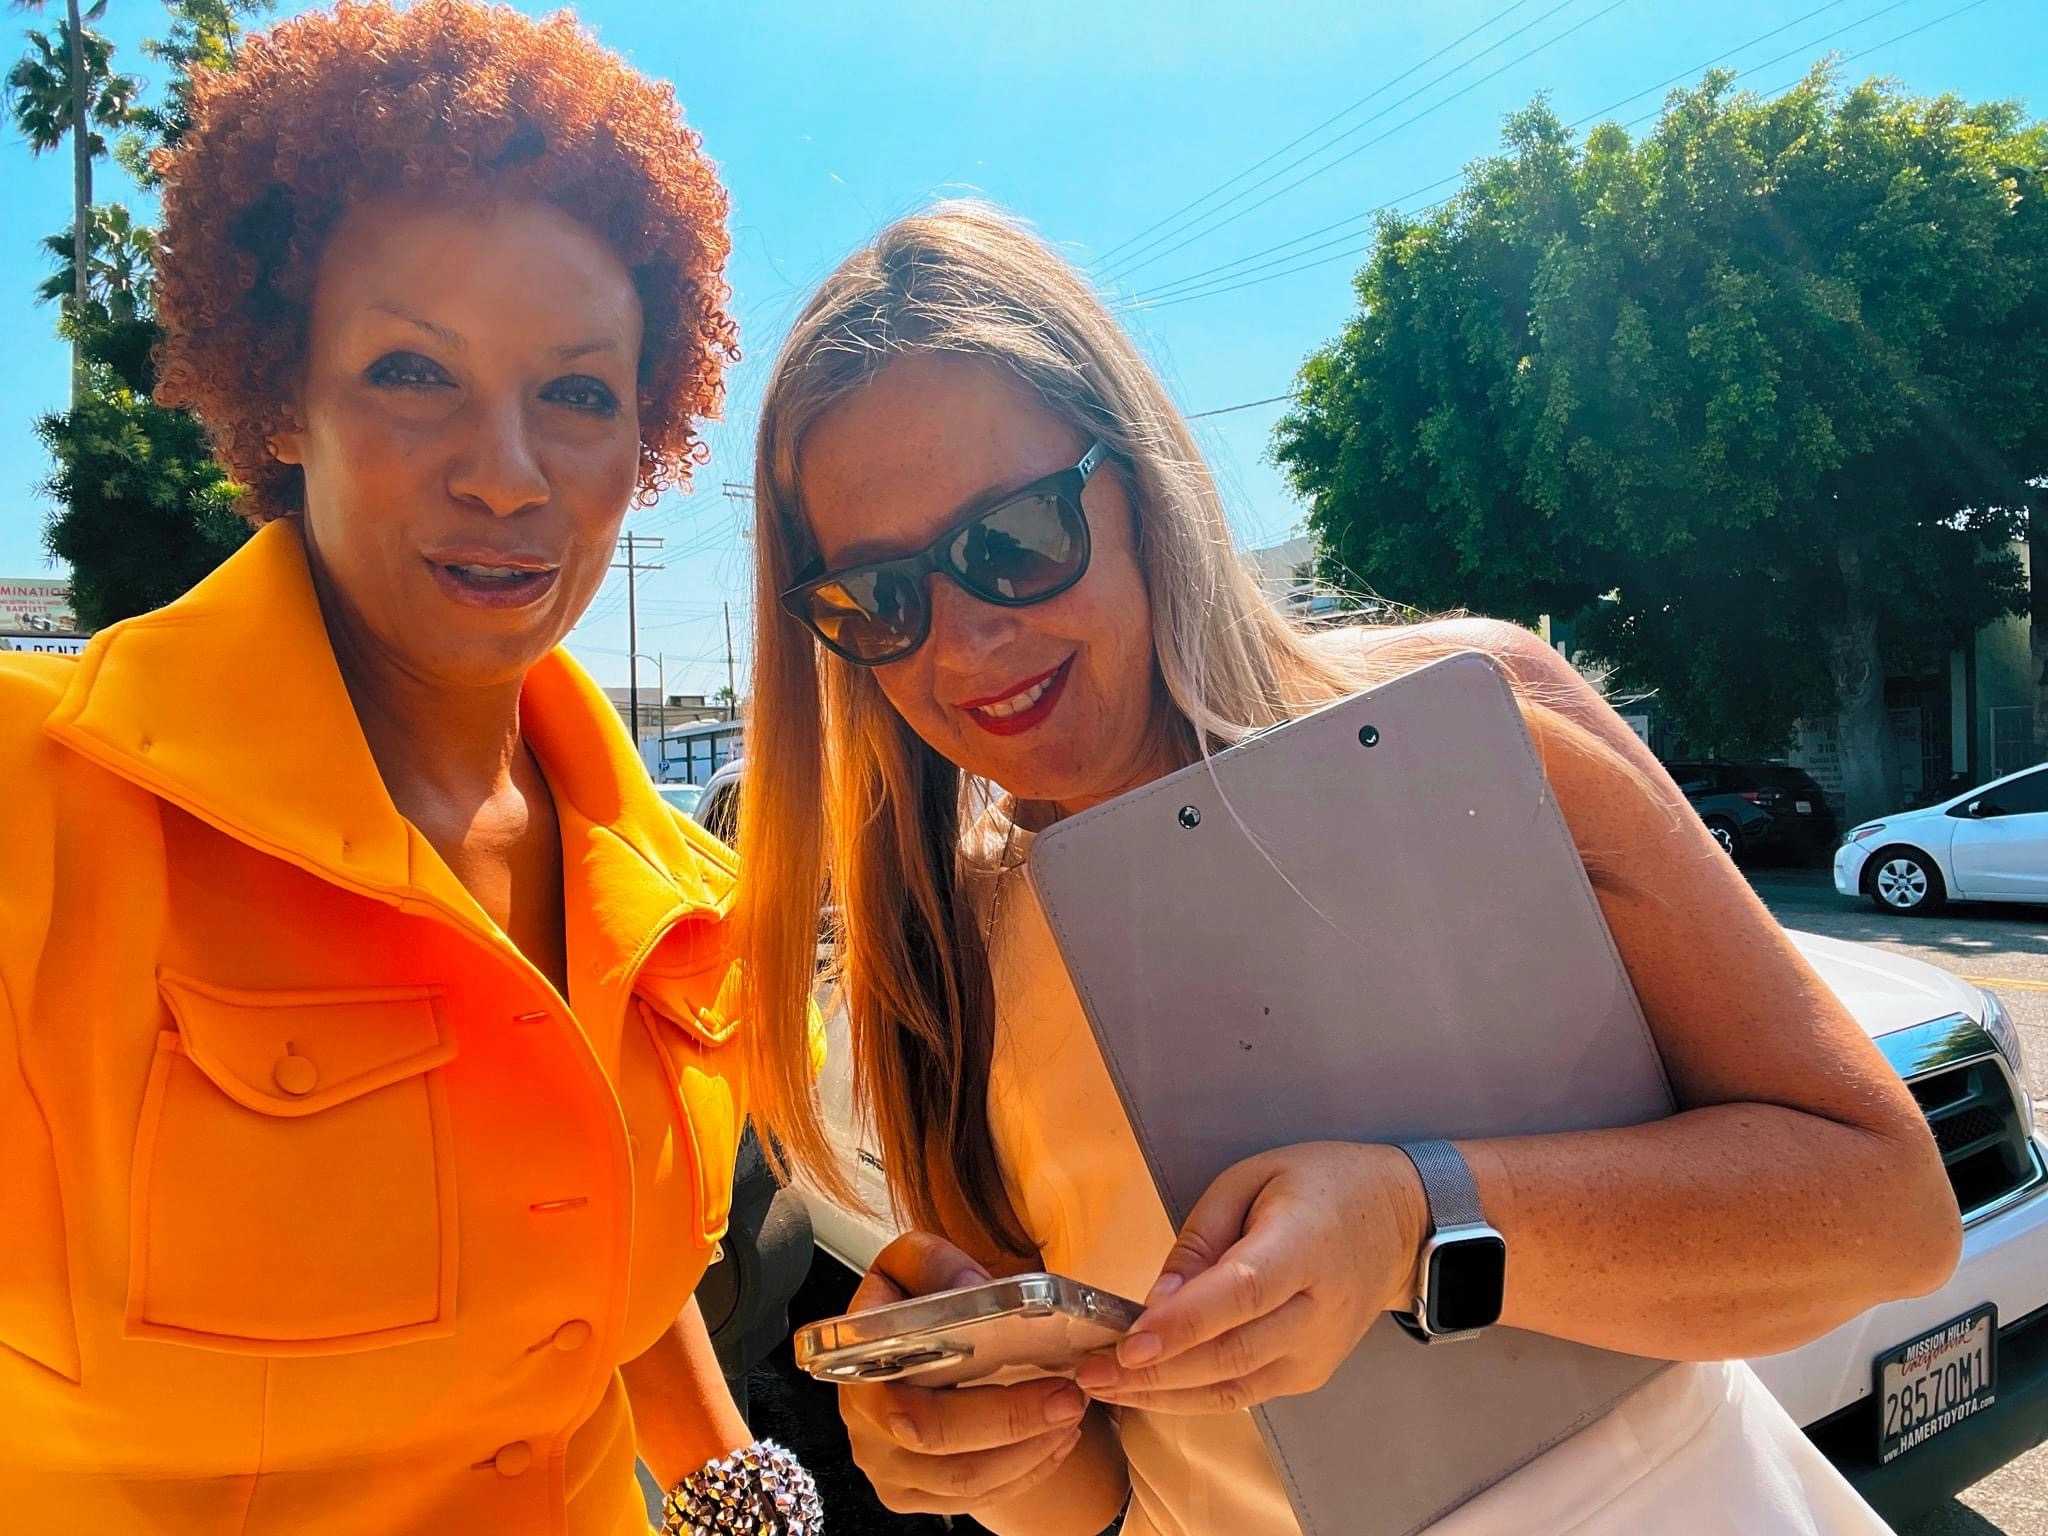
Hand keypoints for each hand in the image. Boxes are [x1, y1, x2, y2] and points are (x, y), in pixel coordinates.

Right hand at [839, 1232, 1093, 1515]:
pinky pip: (974, 1499)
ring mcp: (886, 1466)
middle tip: (1070, 1398)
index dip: (981, 1408)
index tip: (1043, 1378)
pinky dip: (1024, 1472)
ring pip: (965, 1482)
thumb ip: (933, 1263)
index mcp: (859, 1368)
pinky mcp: (912, 1493)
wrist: (909, 1340)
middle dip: (1017, 1425)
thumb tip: (969, 1291)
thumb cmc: (912, 1301)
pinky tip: (1054, 1441)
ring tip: (1071, 1416)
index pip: (908, 1408)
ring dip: (1030, 1452)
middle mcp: (865, 1425)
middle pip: (944, 1449)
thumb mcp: (912, 1263)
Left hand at [1076, 1141, 1426, 1414]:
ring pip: (1232, 1387)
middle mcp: (1316, 1310)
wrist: (1398, 1223)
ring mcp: (1316, 1352)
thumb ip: (1201, 1237)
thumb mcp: (1253, 1179)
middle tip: (1088, 1373)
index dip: (1182, 1325)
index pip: (1239, 1295)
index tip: (1127, 1345)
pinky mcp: (1309, 1375)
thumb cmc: (1322, 1188)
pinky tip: (1147, 1389)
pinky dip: (1190, 1396)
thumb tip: (1157, 1297)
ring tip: (1102, 1387)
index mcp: (1304, 1248)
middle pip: (1229, 1353)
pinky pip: (1243, 1393)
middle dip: (1152, 1372)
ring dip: (1161, 1394)